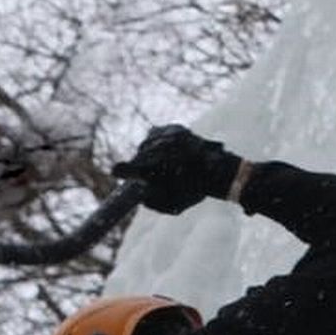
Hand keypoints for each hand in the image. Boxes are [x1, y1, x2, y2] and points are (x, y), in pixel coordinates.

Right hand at [112, 123, 241, 215]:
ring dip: (148, 154)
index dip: (123, 170)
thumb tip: (140, 194)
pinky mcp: (175, 128)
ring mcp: (168, 136)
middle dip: (140, 165)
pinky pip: (156, 134)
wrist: (220, 171)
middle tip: (147, 175)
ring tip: (160, 164)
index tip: (115, 171)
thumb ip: (152, 202)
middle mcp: (161, 149)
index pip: (131, 167)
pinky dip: (157, 143)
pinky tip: (164, 152)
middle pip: (139, 155)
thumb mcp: (172, 206)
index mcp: (158, 168)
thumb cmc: (194, 191)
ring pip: (147, 144)